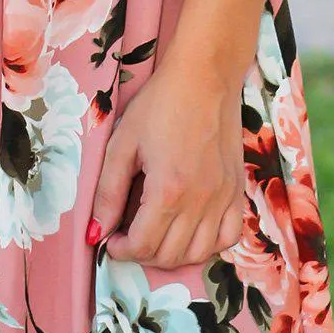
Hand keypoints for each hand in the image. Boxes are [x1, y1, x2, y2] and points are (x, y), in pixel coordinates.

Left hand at [88, 52, 246, 268]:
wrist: (205, 76)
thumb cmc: (160, 104)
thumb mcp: (122, 144)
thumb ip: (108, 192)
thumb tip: (95, 232)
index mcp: (168, 190)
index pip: (144, 246)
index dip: (121, 250)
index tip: (111, 239)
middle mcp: (201, 201)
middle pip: (170, 256)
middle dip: (143, 254)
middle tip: (128, 236)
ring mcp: (224, 197)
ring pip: (201, 253)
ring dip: (173, 255)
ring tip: (156, 235)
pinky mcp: (237, 190)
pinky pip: (230, 236)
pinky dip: (209, 244)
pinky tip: (190, 230)